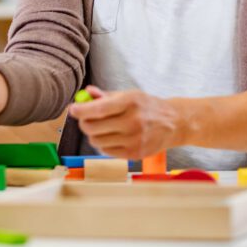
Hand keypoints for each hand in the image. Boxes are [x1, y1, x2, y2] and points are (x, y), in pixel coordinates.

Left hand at [66, 86, 184, 158]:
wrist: (175, 123)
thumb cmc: (147, 106)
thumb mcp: (129, 95)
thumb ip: (105, 96)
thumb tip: (86, 93)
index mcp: (130, 102)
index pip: (99, 109)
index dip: (81, 110)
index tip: (72, 110)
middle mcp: (133, 121)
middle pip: (93, 127)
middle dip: (83, 123)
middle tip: (85, 119)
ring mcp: (134, 139)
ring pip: (96, 141)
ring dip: (93, 134)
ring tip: (102, 128)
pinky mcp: (135, 153)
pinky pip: (106, 151)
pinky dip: (104, 144)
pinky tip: (112, 137)